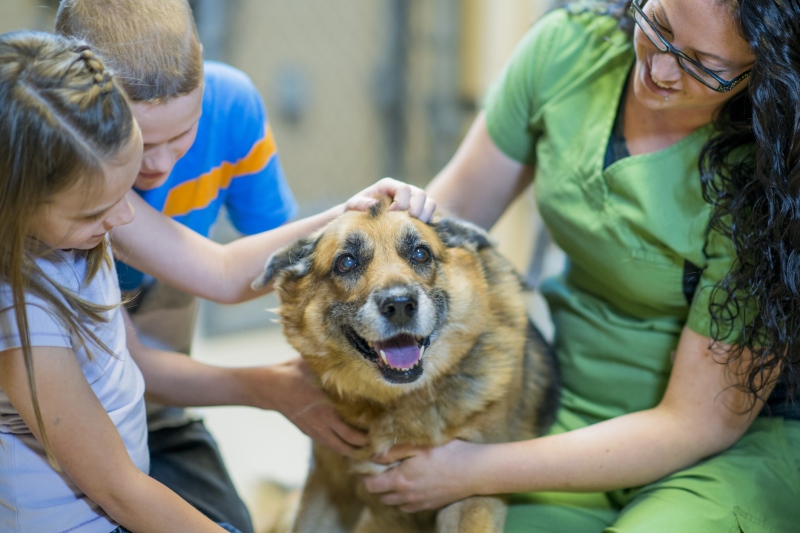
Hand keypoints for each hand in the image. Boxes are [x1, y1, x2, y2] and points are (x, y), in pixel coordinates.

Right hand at [261, 358, 368, 455]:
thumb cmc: (294, 373)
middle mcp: (320, 425)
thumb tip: (354, 356)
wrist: (270, 387)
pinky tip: (349, 441)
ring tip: (367, 447)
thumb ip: (333, 367)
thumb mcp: (314, 367)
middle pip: (345, 447)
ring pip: (336, 448)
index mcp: (325, 411)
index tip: (379, 433)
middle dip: (362, 449)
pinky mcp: (308, 431)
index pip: (350, 434)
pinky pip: (328, 442)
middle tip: (377, 445)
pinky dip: (340, 444)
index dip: (365, 438)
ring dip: (351, 449)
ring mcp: (313, 431)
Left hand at [344, 177, 436, 222]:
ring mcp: (412, 200)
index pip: (403, 189)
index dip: (401, 203)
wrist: (360, 222)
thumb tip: (373, 205)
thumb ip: (359, 204)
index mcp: (387, 186)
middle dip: (415, 210)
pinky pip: (430, 212)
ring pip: (429, 202)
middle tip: (405, 222)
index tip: (391, 215)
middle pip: (420, 194)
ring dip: (424, 215)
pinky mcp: (418, 211)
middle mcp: (402, 191)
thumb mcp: (351, 207)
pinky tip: (416, 229)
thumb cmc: (354, 213)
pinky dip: (427, 221)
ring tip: (413, 226)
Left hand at [362, 439, 479, 511]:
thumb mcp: (418, 446)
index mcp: (400, 481)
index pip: (372, 486)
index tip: (365, 466)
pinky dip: (404, 499)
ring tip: (393, 477)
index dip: (364, 476)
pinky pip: (409, 507)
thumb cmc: (447, 453)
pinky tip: (410, 486)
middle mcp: (407, 496)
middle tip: (378, 469)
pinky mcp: (431, 505)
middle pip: (381, 496)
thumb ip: (392, 451)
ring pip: (395, 503)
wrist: (474, 471)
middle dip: (376, 485)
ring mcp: (419, 503)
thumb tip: (373, 456)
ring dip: (390, 493)